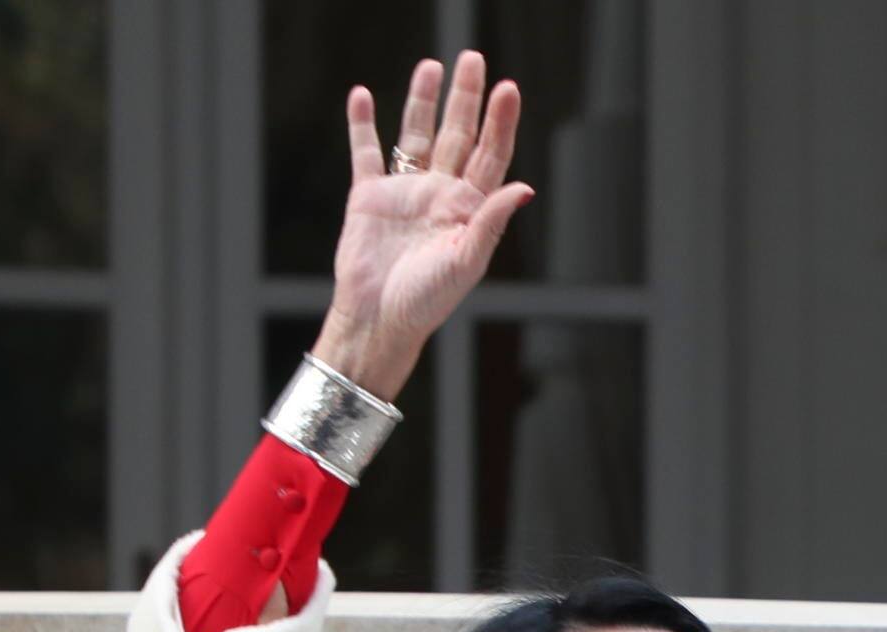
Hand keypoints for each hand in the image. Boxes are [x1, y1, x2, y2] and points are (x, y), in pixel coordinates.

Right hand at [311, 52, 532, 403]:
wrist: (378, 318)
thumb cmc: (427, 300)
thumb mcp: (466, 262)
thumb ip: (492, 222)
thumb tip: (524, 187)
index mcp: (469, 209)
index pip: (490, 155)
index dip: (500, 122)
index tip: (508, 88)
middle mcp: (440, 194)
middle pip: (458, 134)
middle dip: (466, 98)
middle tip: (474, 58)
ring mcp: (405, 192)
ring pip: (416, 135)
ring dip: (422, 101)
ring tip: (431, 66)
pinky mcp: (369, 196)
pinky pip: (366, 152)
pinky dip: (363, 125)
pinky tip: (362, 96)